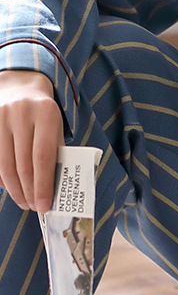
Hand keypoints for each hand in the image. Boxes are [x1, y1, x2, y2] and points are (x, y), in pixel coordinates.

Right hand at [0, 70, 62, 211]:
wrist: (20, 87)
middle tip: (33, 207)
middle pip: (23, 163)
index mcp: (46, 113)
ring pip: (5, 164)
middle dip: (29, 190)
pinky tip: (11, 187)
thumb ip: (56, 154)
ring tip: (23, 201)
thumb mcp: (55, 128)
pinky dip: (2, 178)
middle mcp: (21, 113)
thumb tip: (53, 190)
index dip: (43, 184)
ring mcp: (1, 116)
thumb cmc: (43, 115)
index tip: (44, 206)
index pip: (43, 156)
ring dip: (15, 188)